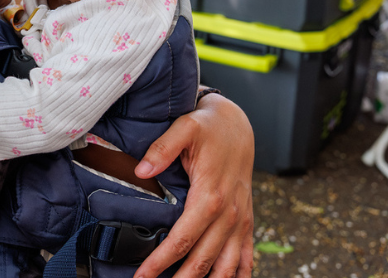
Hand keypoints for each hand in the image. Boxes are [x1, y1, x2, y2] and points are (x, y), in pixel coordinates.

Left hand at [133, 92, 254, 277]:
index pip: (182, 240)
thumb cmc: (208, 126)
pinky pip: (245, 258)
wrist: (236, 124)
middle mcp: (229, 214)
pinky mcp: (246, 221)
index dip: (160, 262)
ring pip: (225, 267)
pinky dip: (236, 276)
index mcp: (210, 196)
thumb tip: (141, 170)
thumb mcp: (184, 127)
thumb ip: (162, 148)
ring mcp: (240, 220)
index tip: (142, 276)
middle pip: (202, 261)